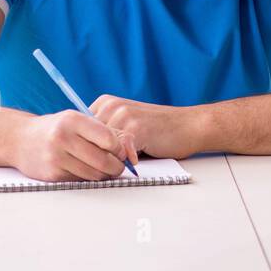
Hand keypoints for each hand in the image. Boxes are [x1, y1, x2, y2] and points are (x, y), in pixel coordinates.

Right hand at [11, 109, 137, 181]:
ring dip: (104, 175)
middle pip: (103, 160)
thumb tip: (130, 151)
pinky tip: (87, 171)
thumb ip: (106, 131)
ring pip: (94, 174)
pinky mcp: (52, 175)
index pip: (107, 138)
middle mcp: (62, 137)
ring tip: (105, 169)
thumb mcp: (78, 121)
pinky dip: (89, 178)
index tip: (121, 151)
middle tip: (119, 166)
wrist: (21, 140)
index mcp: (72, 120)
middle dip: (117, 166)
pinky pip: (81, 181)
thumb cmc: (57, 129)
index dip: (119, 148)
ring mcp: (55, 157)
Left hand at [90, 95, 208, 159]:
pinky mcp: (135, 128)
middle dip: (95, 156)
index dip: (85, 148)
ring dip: (109, 162)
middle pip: (87, 140)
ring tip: (121, 167)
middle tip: (107, 168)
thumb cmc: (159, 130)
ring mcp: (122, 115)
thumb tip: (81, 156)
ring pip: (101, 148)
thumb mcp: (127, 126)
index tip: (91, 159)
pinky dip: (124, 162)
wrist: (189, 126)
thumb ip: (106, 135)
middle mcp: (111, 105)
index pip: (80, 131)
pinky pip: (118, 152)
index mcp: (105, 102)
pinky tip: (134, 162)